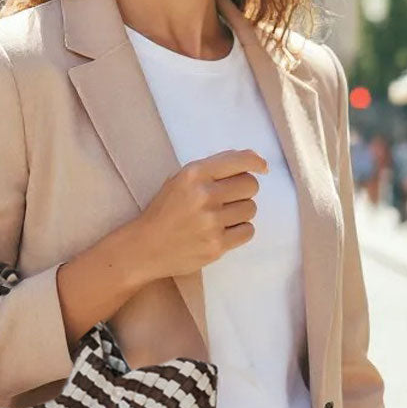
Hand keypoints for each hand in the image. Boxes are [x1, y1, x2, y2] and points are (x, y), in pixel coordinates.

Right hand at [133, 148, 267, 280]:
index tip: (262, 168)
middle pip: (250, 185)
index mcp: (194, 174)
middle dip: (244, 190)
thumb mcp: (181, 180)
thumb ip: (213, 169)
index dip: (256, 162)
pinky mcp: (217, 245)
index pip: (239, 161)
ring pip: (251, 209)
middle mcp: (205, 195)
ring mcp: (212, 222)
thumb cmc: (164, 211)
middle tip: (229, 198)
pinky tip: (223, 231)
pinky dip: (239, 231)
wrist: (145, 247)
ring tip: (222, 217)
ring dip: (241, 212)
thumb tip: (254, 160)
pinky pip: (248, 231)